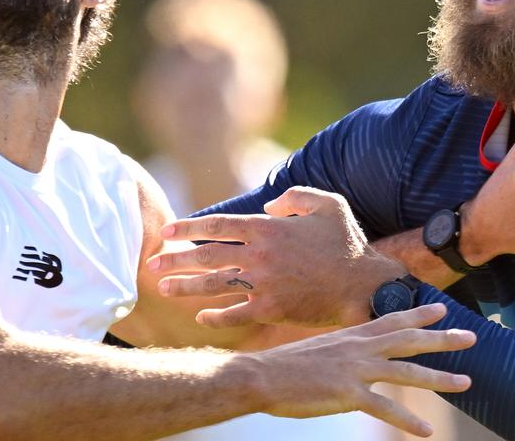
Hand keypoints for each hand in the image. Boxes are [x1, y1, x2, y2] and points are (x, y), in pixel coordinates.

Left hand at [149, 187, 404, 328]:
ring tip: (164, 287)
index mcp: (268, 229)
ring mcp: (264, 284)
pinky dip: (215, 316)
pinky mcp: (272, 309)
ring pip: (214, 285)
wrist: (364, 285)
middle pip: (207, 257)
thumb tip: (267, 207)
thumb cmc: (347, 243)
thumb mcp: (327, 204)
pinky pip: (235, 314)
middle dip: (175, 259)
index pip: (217, 226)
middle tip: (151, 263)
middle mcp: (260, 256)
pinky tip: (200, 316)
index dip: (189, 227)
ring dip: (186, 287)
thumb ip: (294, 197)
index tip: (167, 231)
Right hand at [246, 303, 473, 436]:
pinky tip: (427, 432)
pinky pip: (387, 409)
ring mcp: (356, 370)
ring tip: (466, 383)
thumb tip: (351, 357)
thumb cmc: (284, 366)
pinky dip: (409, 422)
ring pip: (408, 372)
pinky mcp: (349, 394)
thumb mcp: (319, 349)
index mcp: (352, 335)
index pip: (392, 319)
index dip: (419, 314)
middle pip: (410, 340)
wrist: (260, 376)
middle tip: (472, 337)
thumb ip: (341, 351)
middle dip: (444, 339)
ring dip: (440, 378)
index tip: (442, 310)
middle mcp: (359, 347)